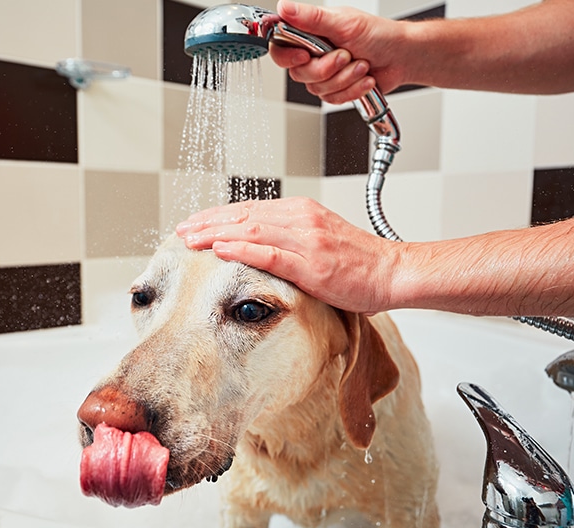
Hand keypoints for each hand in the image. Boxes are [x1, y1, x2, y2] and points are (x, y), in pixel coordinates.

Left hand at [175, 197, 401, 313]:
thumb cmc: (358, 261)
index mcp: (300, 211)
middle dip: (207, 222)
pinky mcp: (312, 265)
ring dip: (215, 234)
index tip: (194, 222)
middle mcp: (300, 219)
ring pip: (250, 231)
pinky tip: (219, 251)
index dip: (217, 215)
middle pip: (243, 216)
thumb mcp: (320, 238)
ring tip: (190, 240)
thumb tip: (257, 245)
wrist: (392, 272)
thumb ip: (289, 237)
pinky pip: (269, 255)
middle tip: (181, 230)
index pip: (249, 209)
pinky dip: (240, 251)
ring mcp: (306, 240)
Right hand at [270, 0, 407, 102]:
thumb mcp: (343, 23)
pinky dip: (352, 89)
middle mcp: (314, 54)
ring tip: (361, 64)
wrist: (402, 57)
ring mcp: (324, 73)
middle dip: (327, 69)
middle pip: (299, 73)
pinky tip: (364, 78)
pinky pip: (332, 99)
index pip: (280, 47)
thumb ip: (311, 18)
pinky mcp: (335, 89)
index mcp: (310, 33)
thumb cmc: (379, 35)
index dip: (288, 57)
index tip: (305, 56)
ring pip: (317, 89)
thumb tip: (284, 7)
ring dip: (345, 78)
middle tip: (345, 56)